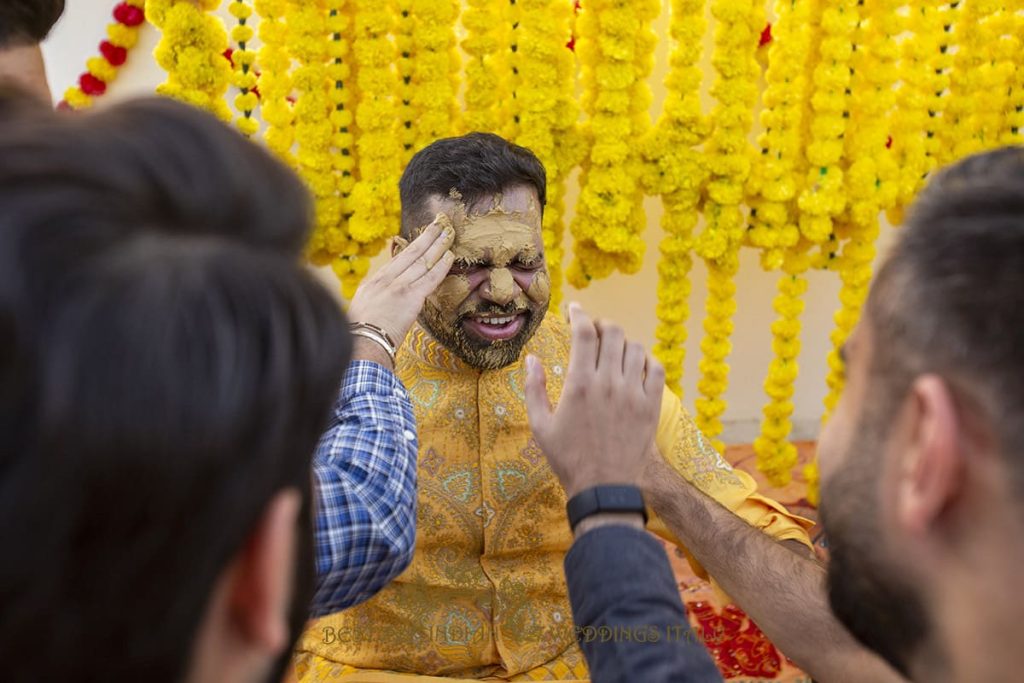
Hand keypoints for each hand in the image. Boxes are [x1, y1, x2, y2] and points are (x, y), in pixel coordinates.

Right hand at [347, 215, 454, 352]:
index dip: (412, 247)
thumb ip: (377, 302)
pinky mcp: (411, 297)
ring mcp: (399, 286)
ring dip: (438, 245)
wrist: (361, 344)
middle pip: (411, 252)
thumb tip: (384, 305)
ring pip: (423, 261)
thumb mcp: (363, 311)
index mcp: (374, 282)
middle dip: (426, 236)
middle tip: (439, 223)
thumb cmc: (361, 335)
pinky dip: (442, 265)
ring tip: (449, 233)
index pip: (398, 260)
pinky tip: (450, 255)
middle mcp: (386, 279)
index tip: (422, 238)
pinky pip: (431, 277)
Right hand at [525, 303, 665, 498]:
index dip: (578, 314)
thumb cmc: (567, 458)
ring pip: (635, 348)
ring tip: (612, 351)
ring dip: (622, 342)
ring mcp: (633, 394)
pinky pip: (655, 369)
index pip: (583, 333)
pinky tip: (635, 366)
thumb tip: (531, 359)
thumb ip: (534, 389)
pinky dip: (646, 360)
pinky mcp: (651, 406)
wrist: (603, 487)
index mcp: (579, 384)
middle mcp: (608, 383)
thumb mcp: (540, 425)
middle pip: (612, 333)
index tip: (573, 309)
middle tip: (593, 331)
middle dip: (601, 325)